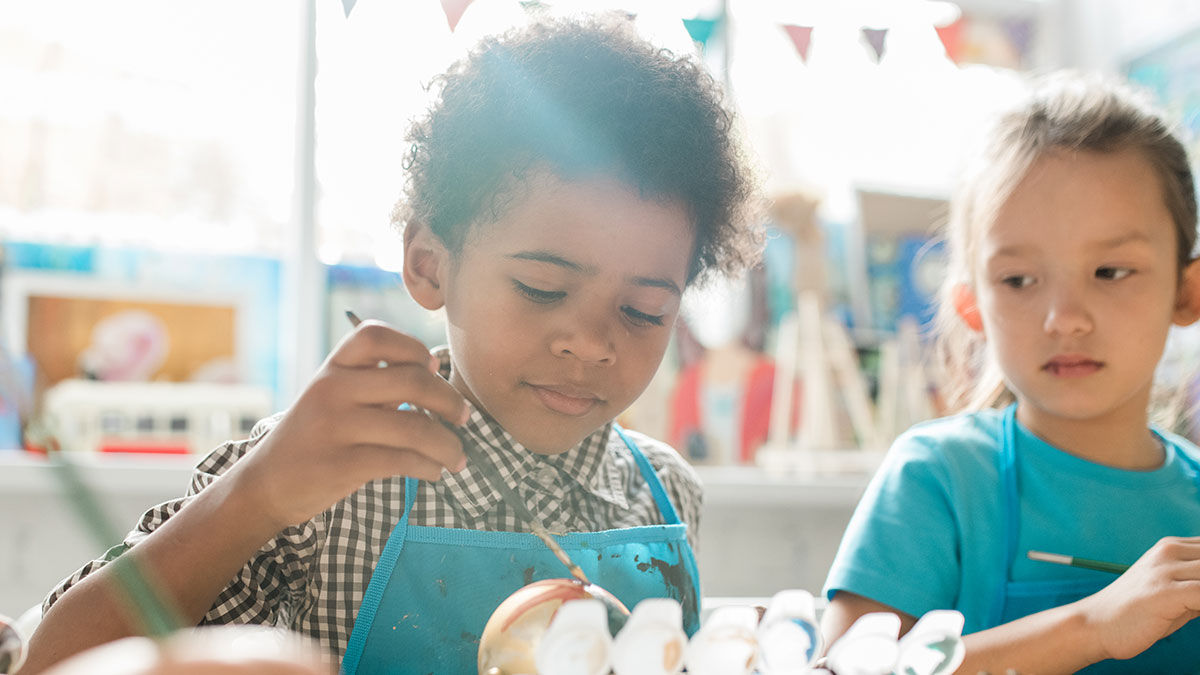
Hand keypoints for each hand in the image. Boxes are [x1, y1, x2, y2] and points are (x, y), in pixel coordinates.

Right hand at [229, 320, 467, 529]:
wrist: (265, 483)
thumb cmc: (314, 436)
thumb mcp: (333, 396)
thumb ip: (375, 383)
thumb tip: (436, 378)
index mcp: (333, 367)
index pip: (377, 335)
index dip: (413, 347)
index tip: (431, 367)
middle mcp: (333, 389)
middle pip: (412, 380)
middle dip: (450, 400)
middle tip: (464, 416)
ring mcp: (336, 427)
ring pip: (415, 428)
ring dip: (448, 445)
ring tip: (457, 457)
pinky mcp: (342, 465)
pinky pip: (403, 461)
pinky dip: (429, 467)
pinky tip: (435, 471)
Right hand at [1072, 535, 1199, 660]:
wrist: (1096, 624)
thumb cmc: (1138, 614)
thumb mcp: (1174, 594)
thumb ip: (1199, 589)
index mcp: (1171, 547)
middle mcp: (1169, 551)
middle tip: (1199, 601)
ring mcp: (1165, 570)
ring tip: (1197, 608)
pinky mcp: (1164, 592)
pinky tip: (1197, 612)